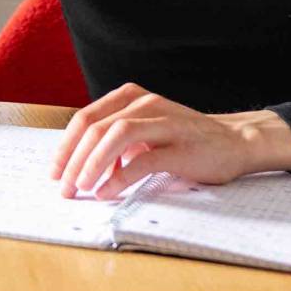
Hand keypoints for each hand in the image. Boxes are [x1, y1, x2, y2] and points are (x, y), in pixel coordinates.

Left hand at [49, 83, 290, 198]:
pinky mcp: (181, 146)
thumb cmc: (185, 141)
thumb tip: (80, 166)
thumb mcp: (145, 134)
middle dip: (73, 159)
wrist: (236, 142)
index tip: (54, 172)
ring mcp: (164, 122)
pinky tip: (106, 191)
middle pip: (95, 127)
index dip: (65, 146)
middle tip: (63, 187)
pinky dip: (120, 177)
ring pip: (116, 135)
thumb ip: (116, 142)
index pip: (85, 119)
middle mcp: (144, 104)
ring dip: (92, 163)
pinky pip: (143, 159)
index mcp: (130, 98)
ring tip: (80, 187)